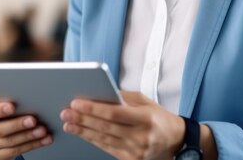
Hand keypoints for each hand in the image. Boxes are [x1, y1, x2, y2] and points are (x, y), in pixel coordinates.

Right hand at [0, 102, 52, 159]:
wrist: (2, 139)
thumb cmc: (8, 119)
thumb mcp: (8, 112)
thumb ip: (15, 107)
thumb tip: (32, 101)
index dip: (0, 110)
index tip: (12, 106)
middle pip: (0, 129)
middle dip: (18, 125)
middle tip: (33, 120)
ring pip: (10, 142)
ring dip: (29, 136)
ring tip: (43, 131)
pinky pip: (15, 152)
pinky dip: (32, 145)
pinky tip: (43, 140)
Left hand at [60, 91, 184, 159]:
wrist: (176, 141)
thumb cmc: (159, 117)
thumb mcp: (145, 102)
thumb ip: (123, 97)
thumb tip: (99, 92)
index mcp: (146, 118)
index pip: (114, 113)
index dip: (94, 108)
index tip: (77, 103)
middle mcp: (142, 136)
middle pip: (106, 127)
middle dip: (83, 119)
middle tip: (66, 112)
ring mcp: (136, 151)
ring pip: (104, 139)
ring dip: (83, 131)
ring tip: (69, 123)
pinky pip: (107, 149)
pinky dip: (93, 140)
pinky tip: (82, 133)